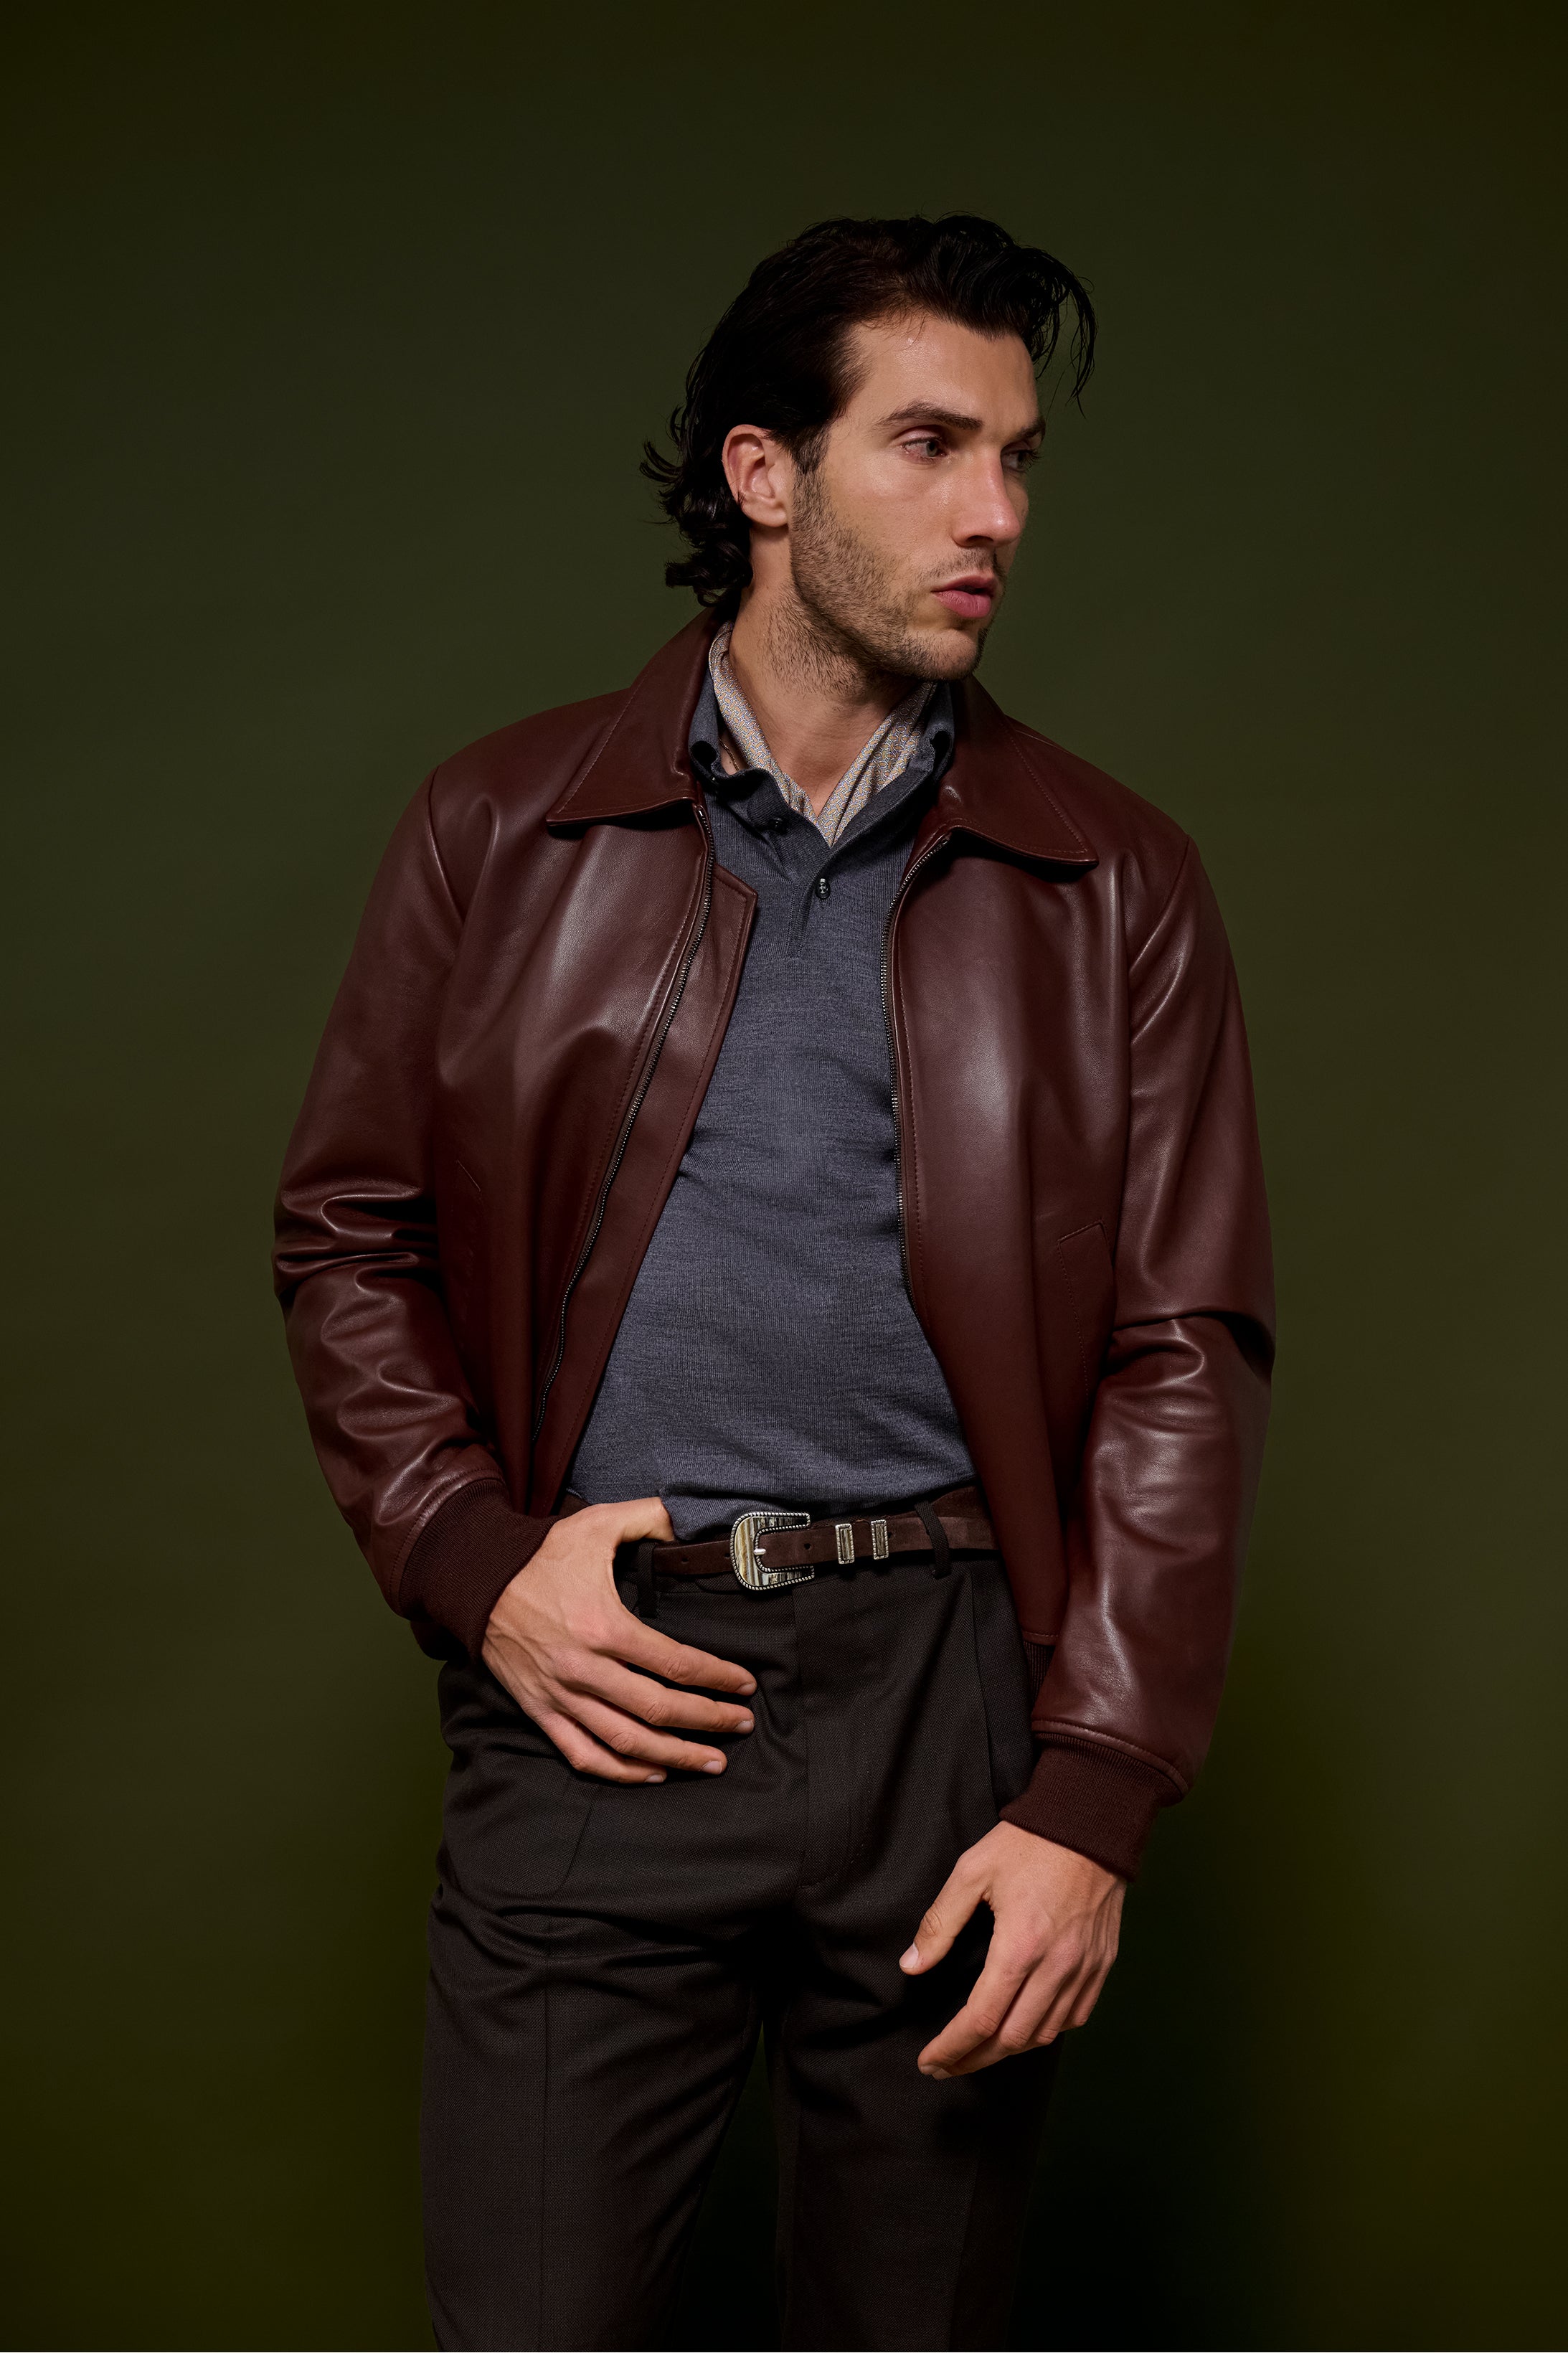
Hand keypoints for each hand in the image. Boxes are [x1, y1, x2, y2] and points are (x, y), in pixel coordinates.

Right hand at [481, 1496, 756, 1783]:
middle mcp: (584, 1669)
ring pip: (626, 1741)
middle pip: (658, 1709)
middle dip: (708, 1720)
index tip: (746, 1684)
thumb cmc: (540, 1554)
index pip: (675, 1663)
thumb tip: (688, 1522)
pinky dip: (620, 1771)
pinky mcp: (540, 1711)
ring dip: (674, 1756)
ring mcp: (561, 1695)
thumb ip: (648, 1518)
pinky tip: (653, 1773)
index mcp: (604, 1626)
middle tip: (742, 1725)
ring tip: (712, 1761)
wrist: (475, 1581)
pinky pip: (583, 1754)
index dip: (717, 1677)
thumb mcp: (596, 1524)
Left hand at [899, 1822, 1124, 2076]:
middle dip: (974, 2059)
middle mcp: (1057, 1966)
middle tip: (945, 2065)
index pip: (982, 2019)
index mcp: (1020, 1946)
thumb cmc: (1028, 1843)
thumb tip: (911, 1966)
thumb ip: (940, 1923)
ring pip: (1045, 2034)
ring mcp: (1084, 1968)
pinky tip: (1025, 2028)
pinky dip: (1047, 2032)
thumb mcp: (972, 1872)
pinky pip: (1075, 2017)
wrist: (1090, 1821)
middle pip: (1013, 2038)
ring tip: (979, 2050)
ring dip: (1008, 2050)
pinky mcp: (1102, 1963)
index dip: (952, 2047)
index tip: (930, 2060)